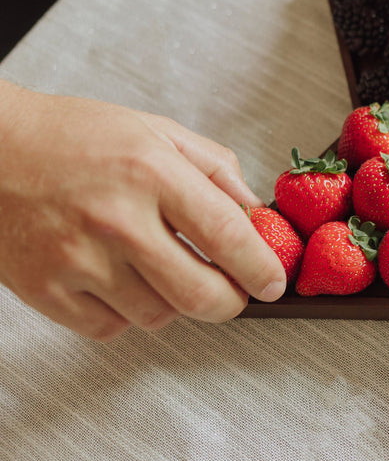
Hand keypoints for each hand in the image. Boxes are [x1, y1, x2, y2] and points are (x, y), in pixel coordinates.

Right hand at [0, 81, 285, 340]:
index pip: (228, 236)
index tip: (273, 282)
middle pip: (200, 294)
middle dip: (230, 302)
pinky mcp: (44, 290)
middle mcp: (115, 219)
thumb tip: (256, 212)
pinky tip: (123, 282)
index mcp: (150, 173)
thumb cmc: (72, 137)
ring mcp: (76, 260)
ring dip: (175, 304)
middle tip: (234, 294)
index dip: (261, 268)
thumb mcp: (156, 132)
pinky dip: (126, 315)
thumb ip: (215, 169)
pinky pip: (110, 328)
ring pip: (158, 316)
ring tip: (164, 272)